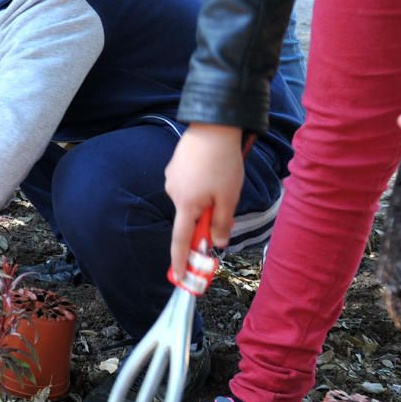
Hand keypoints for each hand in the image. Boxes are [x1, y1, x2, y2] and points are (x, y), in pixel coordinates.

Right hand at [165, 123, 243, 278]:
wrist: (213, 125)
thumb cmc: (223, 162)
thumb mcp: (229, 196)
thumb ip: (222, 222)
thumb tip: (218, 243)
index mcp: (186, 205)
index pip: (181, 240)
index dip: (180, 260)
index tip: (179, 276)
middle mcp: (173, 193)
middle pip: (189, 217)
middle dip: (205, 217)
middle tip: (225, 202)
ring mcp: (171, 178)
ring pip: (190, 199)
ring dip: (204, 197)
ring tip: (221, 176)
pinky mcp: (174, 166)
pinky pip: (188, 184)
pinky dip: (200, 183)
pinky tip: (212, 168)